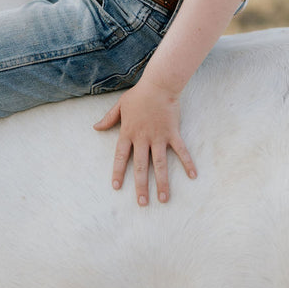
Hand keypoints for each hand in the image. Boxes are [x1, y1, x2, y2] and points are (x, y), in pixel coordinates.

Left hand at [94, 80, 195, 205]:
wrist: (158, 84)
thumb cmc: (138, 95)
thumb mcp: (120, 106)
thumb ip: (109, 119)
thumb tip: (96, 127)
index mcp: (128, 132)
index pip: (120, 156)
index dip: (118, 172)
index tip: (116, 187)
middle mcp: (142, 138)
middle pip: (140, 166)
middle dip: (141, 186)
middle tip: (142, 203)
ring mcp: (158, 137)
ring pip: (160, 164)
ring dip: (162, 182)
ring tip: (163, 199)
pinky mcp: (172, 133)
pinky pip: (181, 151)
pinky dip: (187, 163)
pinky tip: (193, 175)